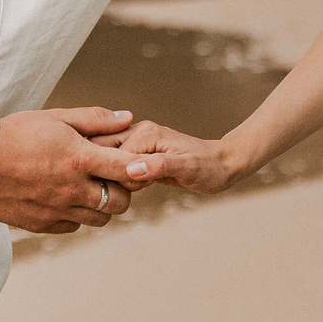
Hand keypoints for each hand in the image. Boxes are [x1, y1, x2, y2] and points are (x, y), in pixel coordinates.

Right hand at [0, 107, 166, 233]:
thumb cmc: (15, 133)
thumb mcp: (56, 117)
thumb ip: (95, 119)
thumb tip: (127, 118)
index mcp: (79, 159)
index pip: (128, 170)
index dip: (142, 168)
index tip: (142, 165)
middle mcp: (71, 189)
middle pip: (120, 203)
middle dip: (123, 191)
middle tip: (113, 179)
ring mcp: (56, 210)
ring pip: (98, 219)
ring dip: (101, 206)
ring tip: (90, 189)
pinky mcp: (40, 224)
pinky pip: (72, 227)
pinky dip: (76, 217)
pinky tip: (66, 199)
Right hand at [93, 119, 245, 194]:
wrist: (221, 164)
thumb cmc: (207, 167)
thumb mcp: (188, 168)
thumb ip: (160, 167)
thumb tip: (132, 170)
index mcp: (145, 134)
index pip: (109, 156)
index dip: (117, 176)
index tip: (139, 185)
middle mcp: (137, 134)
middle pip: (101, 154)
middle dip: (109, 175)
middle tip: (139, 186)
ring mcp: (137, 144)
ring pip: (106, 161)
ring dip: (113, 178)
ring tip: (140, 186)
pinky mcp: (138, 155)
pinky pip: (115, 167)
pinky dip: (118, 178)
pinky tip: (133, 187)